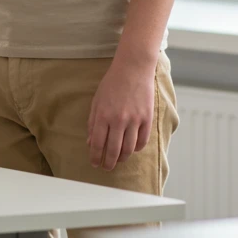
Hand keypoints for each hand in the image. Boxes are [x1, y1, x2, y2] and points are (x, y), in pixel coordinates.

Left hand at [87, 55, 155, 170]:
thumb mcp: (97, 101)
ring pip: (129, 148)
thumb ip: (93, 122)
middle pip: (113, 150)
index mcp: (103, 115)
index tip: (94, 163)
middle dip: (108, 162)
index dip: (95, 156)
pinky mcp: (147, 118)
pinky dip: (136, 149)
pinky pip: (142, 141)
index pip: (98, 144)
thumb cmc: (112, 84)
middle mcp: (119, 120)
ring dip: (122, 158)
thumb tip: (91, 142)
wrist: (132, 69)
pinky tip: (131, 150)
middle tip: (106, 168)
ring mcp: (134, 120)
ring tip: (118, 160)